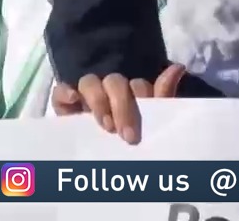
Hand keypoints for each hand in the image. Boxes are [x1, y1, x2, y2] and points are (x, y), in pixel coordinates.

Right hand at [51, 65, 186, 143]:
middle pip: (114, 81)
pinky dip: (65, 92)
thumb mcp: (151, 122)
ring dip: (98, 100)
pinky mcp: (65, 106)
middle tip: (127, 135)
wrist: (101, 171)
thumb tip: (177, 67)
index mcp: (132, 96)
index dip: (141, 98)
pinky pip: (60, 91)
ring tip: (105, 125)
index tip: (139, 127)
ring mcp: (86, 97)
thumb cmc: (133, 143)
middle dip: (121, 106)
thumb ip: (162, 96)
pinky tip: (73, 100)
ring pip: (89, 82)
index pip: (137, 85)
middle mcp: (109, 92)